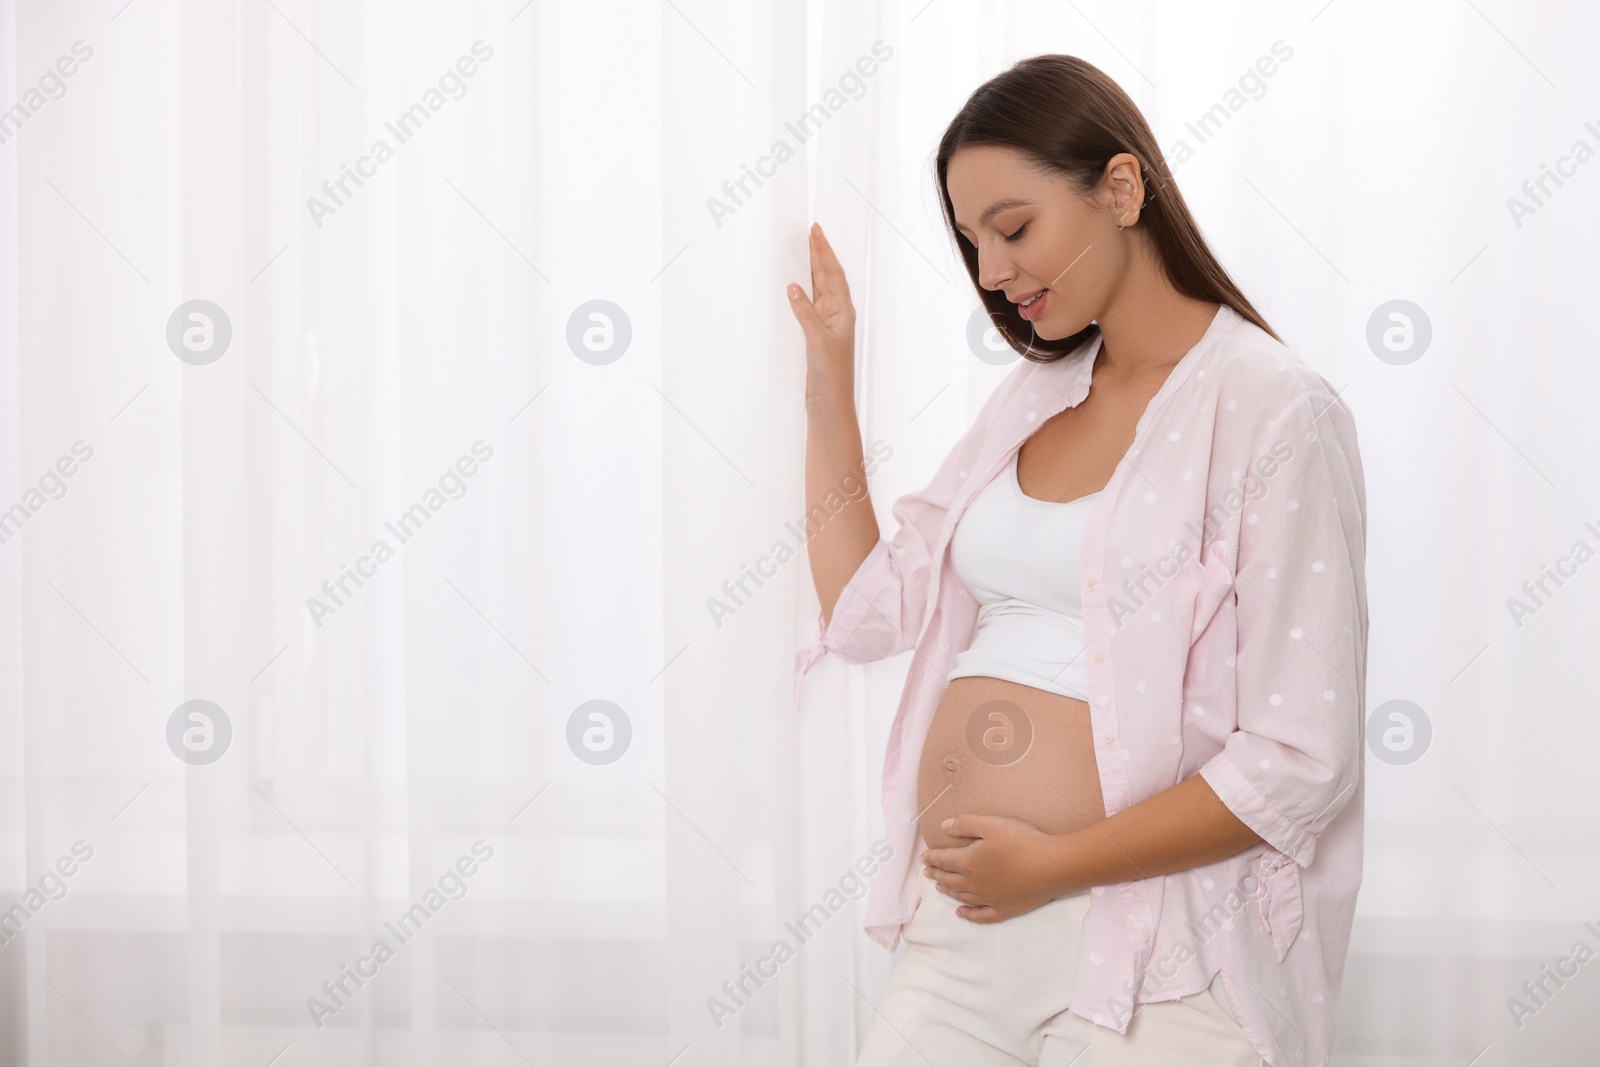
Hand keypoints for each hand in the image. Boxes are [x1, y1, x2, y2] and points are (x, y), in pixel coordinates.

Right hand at [787, 223, 856, 383]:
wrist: (829, 402)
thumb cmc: (831, 375)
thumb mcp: (818, 341)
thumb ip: (805, 313)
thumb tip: (793, 287)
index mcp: (843, 312)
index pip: (833, 274)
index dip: (824, 252)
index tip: (815, 232)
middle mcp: (836, 314)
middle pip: (826, 277)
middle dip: (818, 254)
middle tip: (809, 232)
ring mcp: (825, 324)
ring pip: (817, 289)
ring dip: (810, 270)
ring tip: (802, 250)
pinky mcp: (814, 335)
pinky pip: (807, 306)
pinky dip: (800, 292)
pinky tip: (793, 285)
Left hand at [920, 814, 1071, 922]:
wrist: (1051, 866)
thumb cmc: (1022, 841)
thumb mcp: (991, 824)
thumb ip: (965, 824)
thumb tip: (943, 827)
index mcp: (968, 862)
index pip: (944, 860)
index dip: (932, 858)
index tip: (924, 857)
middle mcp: (974, 883)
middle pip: (950, 879)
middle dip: (936, 874)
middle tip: (927, 872)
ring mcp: (989, 899)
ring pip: (962, 897)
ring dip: (948, 891)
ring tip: (939, 887)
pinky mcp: (1004, 909)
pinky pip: (980, 915)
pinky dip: (968, 915)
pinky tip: (960, 913)